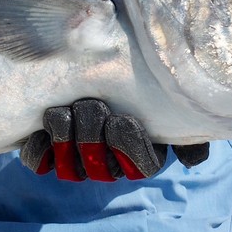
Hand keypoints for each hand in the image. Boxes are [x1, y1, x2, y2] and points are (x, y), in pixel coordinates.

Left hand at [19, 98, 209, 180]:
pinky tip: (43, 128)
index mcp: (140, 151)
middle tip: (91, 105)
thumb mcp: (164, 95)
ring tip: (66, 111)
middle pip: (101, 170)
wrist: (88, 60)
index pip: (142, 168)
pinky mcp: (45, 150)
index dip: (130, 148)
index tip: (122, 120)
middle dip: (94, 136)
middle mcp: (108, 161)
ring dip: (67, 137)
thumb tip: (191, 161)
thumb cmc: (131, 79)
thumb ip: (186, 126)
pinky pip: (39, 162)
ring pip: (70, 169)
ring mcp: (76, 159)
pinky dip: (40, 147)